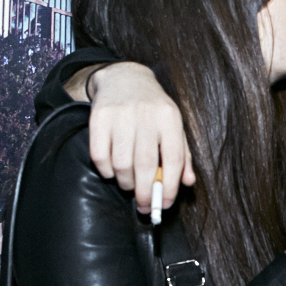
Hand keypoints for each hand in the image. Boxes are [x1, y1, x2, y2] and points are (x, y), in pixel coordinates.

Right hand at [75, 63, 195, 213]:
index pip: (173, 158)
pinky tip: (113, 169)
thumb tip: (187, 183)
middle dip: (145, 193)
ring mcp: (120, 115)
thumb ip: (182, 155)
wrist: (125, 79)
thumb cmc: (153, 110)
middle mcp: (146, 114)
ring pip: (121, 164)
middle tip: (145, 206)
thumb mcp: (173, 126)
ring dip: (125, 183)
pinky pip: (100, 156)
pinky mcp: (98, 117)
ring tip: (129, 184)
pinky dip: (106, 171)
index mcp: (169, 117)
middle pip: (145, 165)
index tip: (166, 204)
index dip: (170, 187)